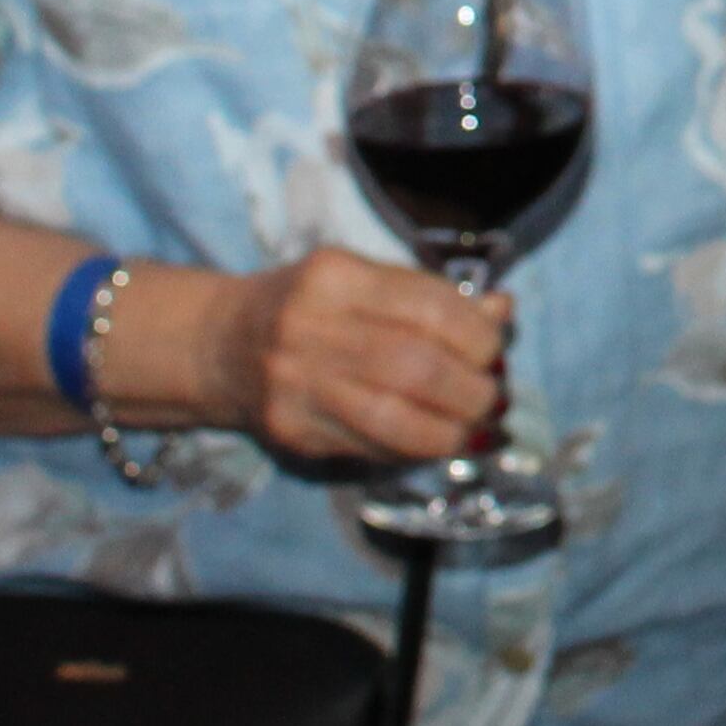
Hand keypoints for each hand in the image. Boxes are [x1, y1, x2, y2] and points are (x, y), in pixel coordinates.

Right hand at [161, 244, 509, 466]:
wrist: (221, 344)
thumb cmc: (310, 305)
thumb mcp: (364, 280)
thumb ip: (431, 296)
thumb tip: (503, 313)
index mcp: (336, 276)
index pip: (430, 309)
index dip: (478, 336)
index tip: (494, 349)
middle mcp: (310, 328)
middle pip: (417, 368)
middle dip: (472, 390)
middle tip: (490, 397)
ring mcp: (296, 383)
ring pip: (396, 420)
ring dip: (451, 431)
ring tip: (470, 427)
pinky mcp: (291, 429)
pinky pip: (369, 448)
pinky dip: (413, 449)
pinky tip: (430, 440)